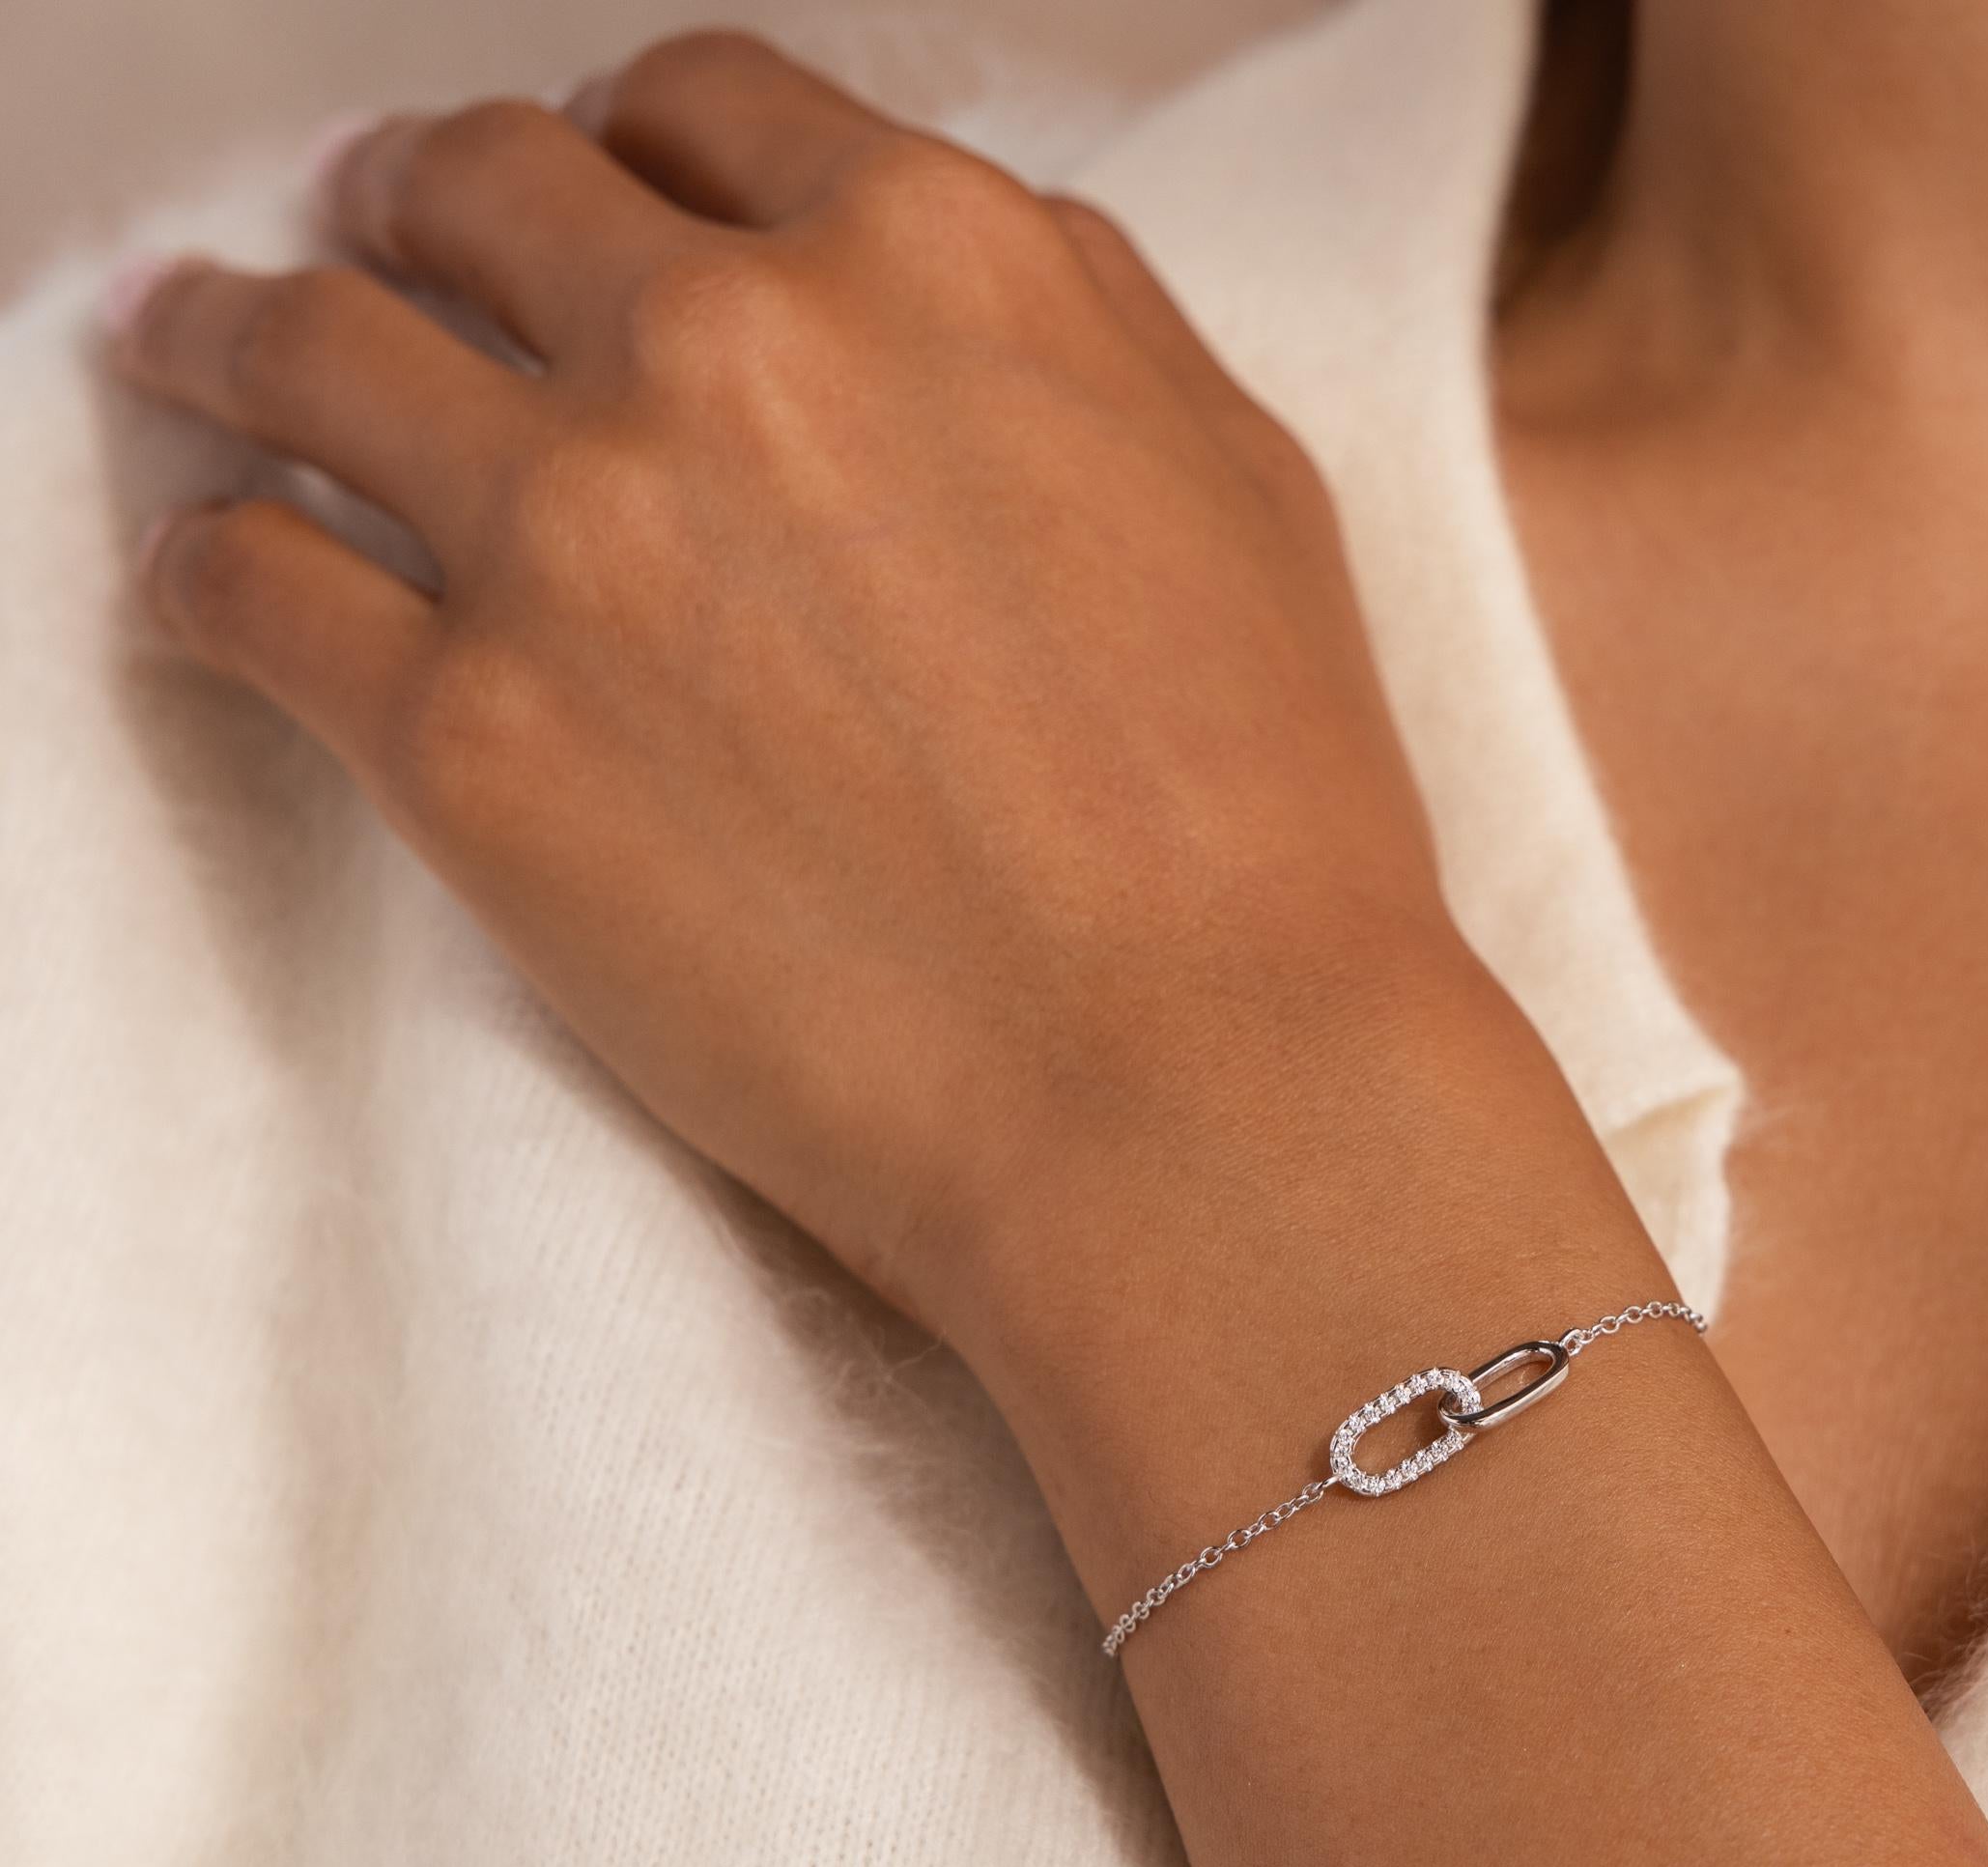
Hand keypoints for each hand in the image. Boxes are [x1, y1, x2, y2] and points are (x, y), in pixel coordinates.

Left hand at [100, 32, 1490, 1363]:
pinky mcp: (466, 736)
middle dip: (412, 208)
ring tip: (191, 353)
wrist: (1196, 1101)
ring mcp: (573, 533)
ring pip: (308, 355)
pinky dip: (206, 575)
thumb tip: (959, 270)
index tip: (582, 202)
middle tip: (374, 248)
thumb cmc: (1268, 840)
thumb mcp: (1247, 498)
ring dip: (234, 338)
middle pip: (477, 196)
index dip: (627, 149)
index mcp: (933, 260)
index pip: (701, 115)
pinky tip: (203, 589)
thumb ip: (1077, 333)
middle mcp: (727, 346)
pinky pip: (249, 591)